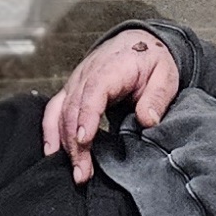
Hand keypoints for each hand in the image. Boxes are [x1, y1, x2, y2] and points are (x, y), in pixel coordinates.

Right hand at [41, 29, 181, 182]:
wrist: (137, 43)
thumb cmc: (150, 60)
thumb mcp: (165, 76)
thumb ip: (156, 98)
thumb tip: (147, 120)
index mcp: (110, 68)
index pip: (93, 92)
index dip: (86, 116)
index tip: (84, 140)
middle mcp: (86, 75)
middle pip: (72, 109)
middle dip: (74, 143)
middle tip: (83, 173)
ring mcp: (75, 83)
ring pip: (59, 113)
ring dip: (62, 143)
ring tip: (73, 170)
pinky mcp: (70, 91)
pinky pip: (53, 112)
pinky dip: (50, 133)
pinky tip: (52, 153)